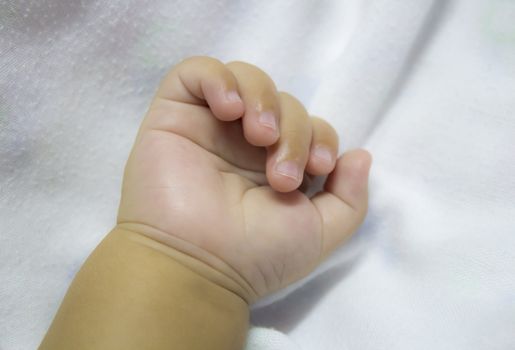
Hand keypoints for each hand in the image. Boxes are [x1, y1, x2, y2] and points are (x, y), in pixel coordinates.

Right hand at [117, 57, 370, 302]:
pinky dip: (218, 79)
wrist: (198, 265)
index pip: (309, 125)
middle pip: (283, 101)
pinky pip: (196, 72)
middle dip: (295, 129)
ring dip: (264, 100)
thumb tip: (360, 155)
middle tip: (282, 173)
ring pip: (246, 78)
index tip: (319, 167)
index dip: (322, 136)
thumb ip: (349, 197)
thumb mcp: (320, 232)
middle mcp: (243, 143)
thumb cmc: (257, 254)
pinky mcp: (174, 116)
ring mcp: (209, 127)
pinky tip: (229, 108)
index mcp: (275, 164)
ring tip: (259, 136)